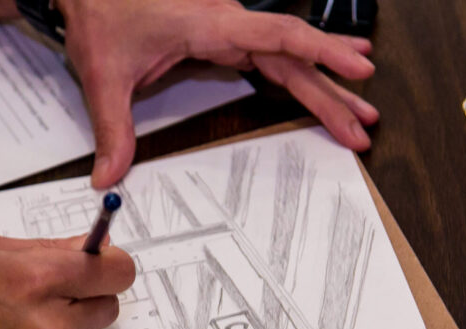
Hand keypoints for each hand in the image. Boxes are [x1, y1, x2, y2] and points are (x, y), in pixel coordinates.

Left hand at [57, 0, 379, 187]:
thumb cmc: (100, 14)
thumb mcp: (103, 74)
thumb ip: (112, 128)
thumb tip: (109, 176)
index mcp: (210, 24)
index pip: (280, 38)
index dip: (322, 52)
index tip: (357, 71)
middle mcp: (228, 23)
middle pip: (294, 58)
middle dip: (332, 92)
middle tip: (365, 125)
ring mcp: (229, 29)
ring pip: (289, 57)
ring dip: (326, 83)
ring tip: (362, 107)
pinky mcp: (224, 37)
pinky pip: (274, 54)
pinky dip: (304, 67)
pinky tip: (327, 73)